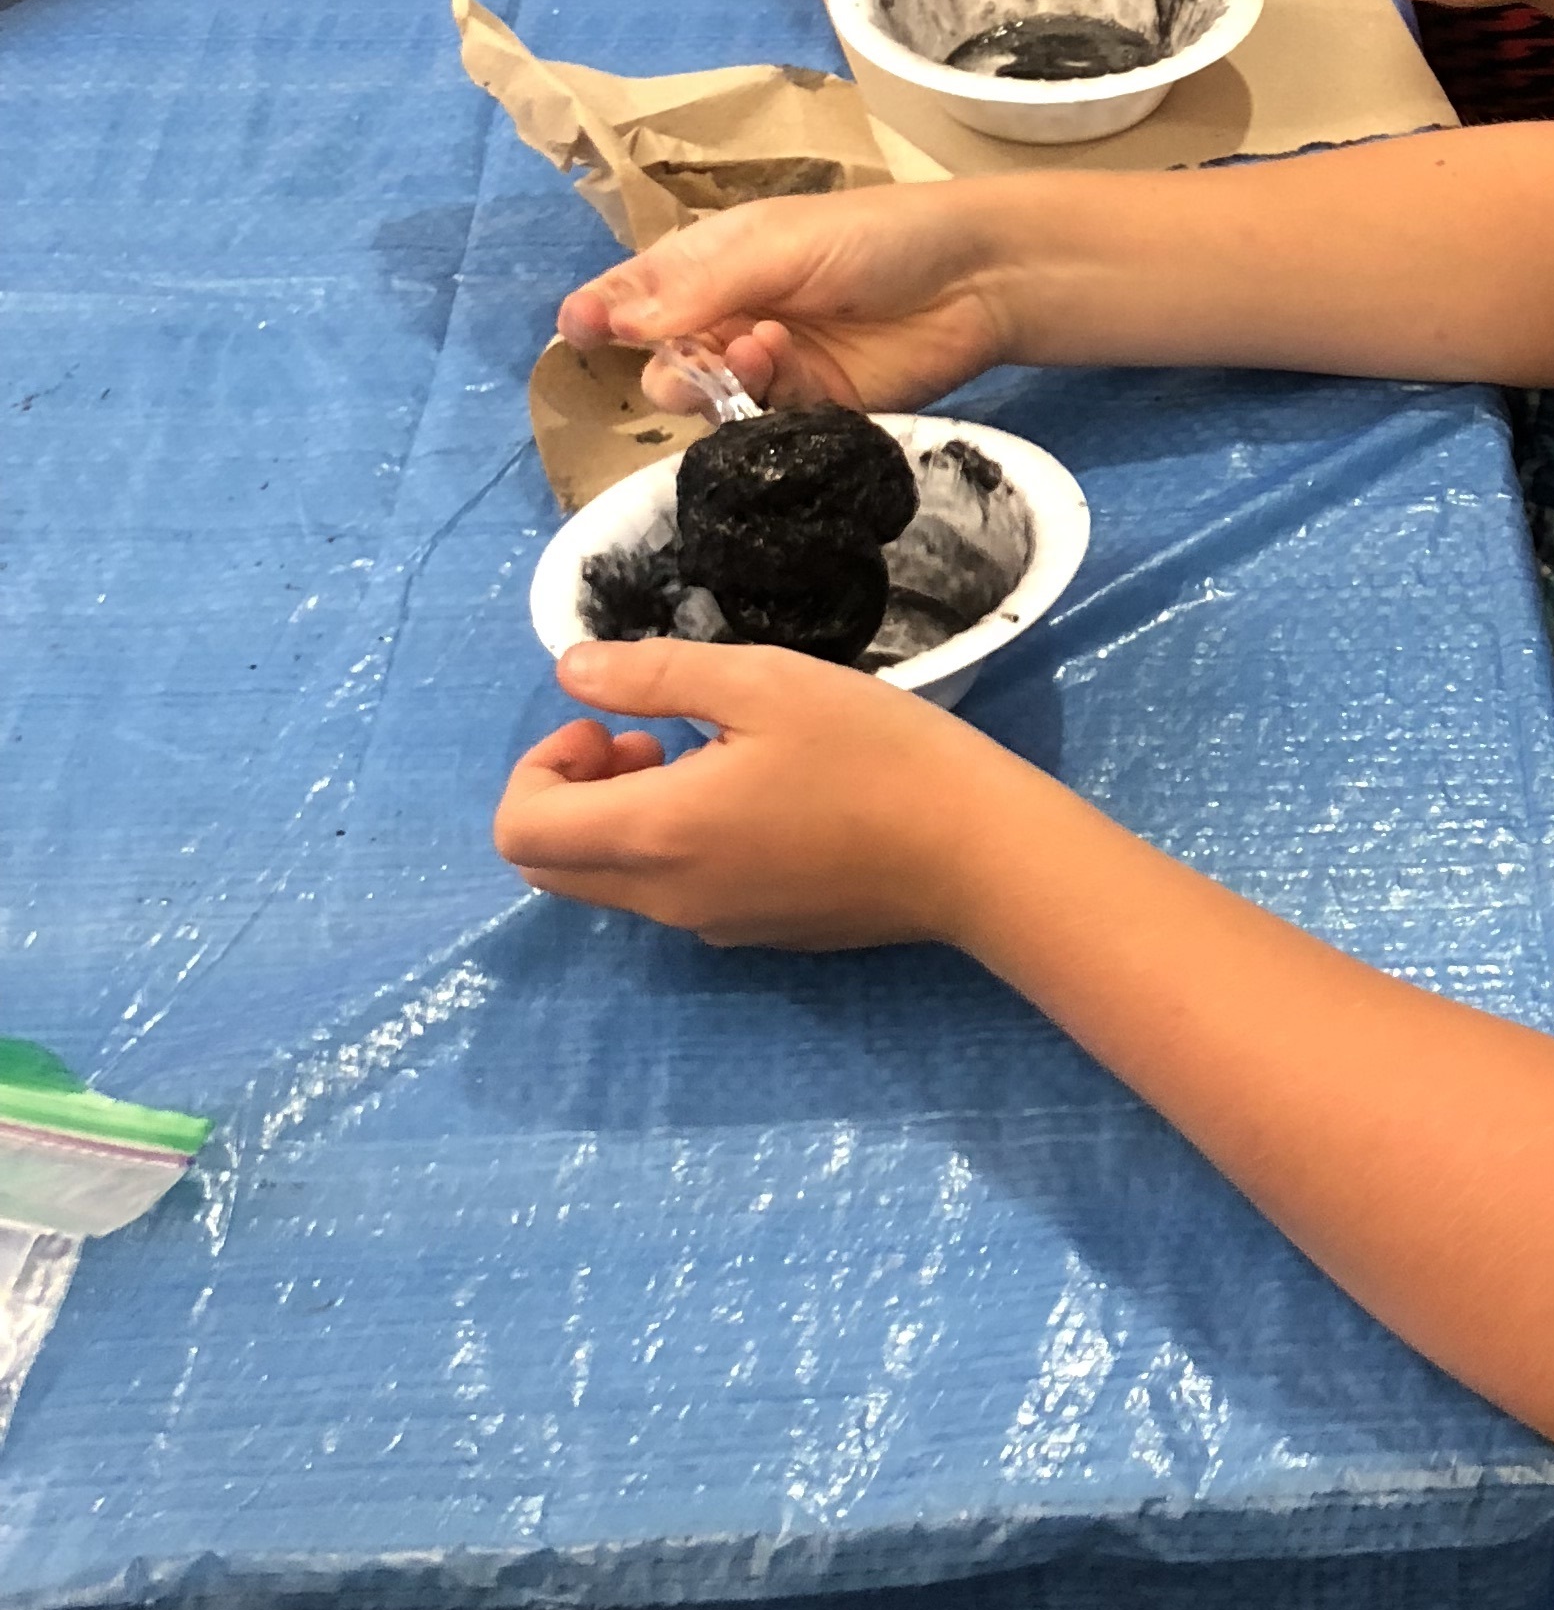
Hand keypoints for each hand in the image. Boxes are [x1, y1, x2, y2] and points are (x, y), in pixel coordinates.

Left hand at [495, 639, 1017, 948]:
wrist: (976, 854)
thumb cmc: (875, 755)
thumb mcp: (763, 682)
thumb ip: (652, 675)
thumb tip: (571, 673)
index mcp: (656, 834)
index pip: (520, 831)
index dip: (539, 767)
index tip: (615, 725)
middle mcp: (666, 899)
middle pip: (551, 867)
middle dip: (571, 794)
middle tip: (648, 740)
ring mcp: (712, 926)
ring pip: (612, 884)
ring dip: (625, 816)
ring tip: (710, 759)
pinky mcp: (755, 936)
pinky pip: (674, 896)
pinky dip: (675, 846)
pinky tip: (758, 801)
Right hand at [557, 185, 1019, 419]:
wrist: (975, 279)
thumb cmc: (874, 237)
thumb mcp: (777, 244)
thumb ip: (699, 286)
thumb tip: (607, 322)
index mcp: (710, 265)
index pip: (633, 297)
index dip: (600, 317)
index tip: (580, 332)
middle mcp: (730, 320)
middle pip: (663, 363)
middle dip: (670, 364)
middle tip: (698, 353)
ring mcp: (771, 370)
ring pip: (709, 401)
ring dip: (721, 381)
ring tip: (764, 348)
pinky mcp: (812, 412)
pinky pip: (762, 424)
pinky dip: (766, 401)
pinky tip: (790, 367)